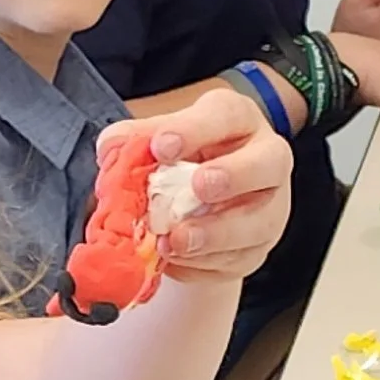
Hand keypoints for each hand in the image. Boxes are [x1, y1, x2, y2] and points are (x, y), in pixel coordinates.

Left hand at [146, 91, 294, 284]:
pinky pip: (240, 259)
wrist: (197, 202)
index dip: (194, 130)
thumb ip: (134, 140)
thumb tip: (110, 149)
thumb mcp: (160, 139)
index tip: (160, 146)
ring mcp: (270, 207)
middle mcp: (266, 159)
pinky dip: (204, 264)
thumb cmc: (183, 159)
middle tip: (199, 186)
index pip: (226, 115)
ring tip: (174, 240)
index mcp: (237, 120)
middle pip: (270, 163)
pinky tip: (176, 260)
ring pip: (259, 222)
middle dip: (233, 175)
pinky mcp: (258, 247)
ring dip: (215, 234)